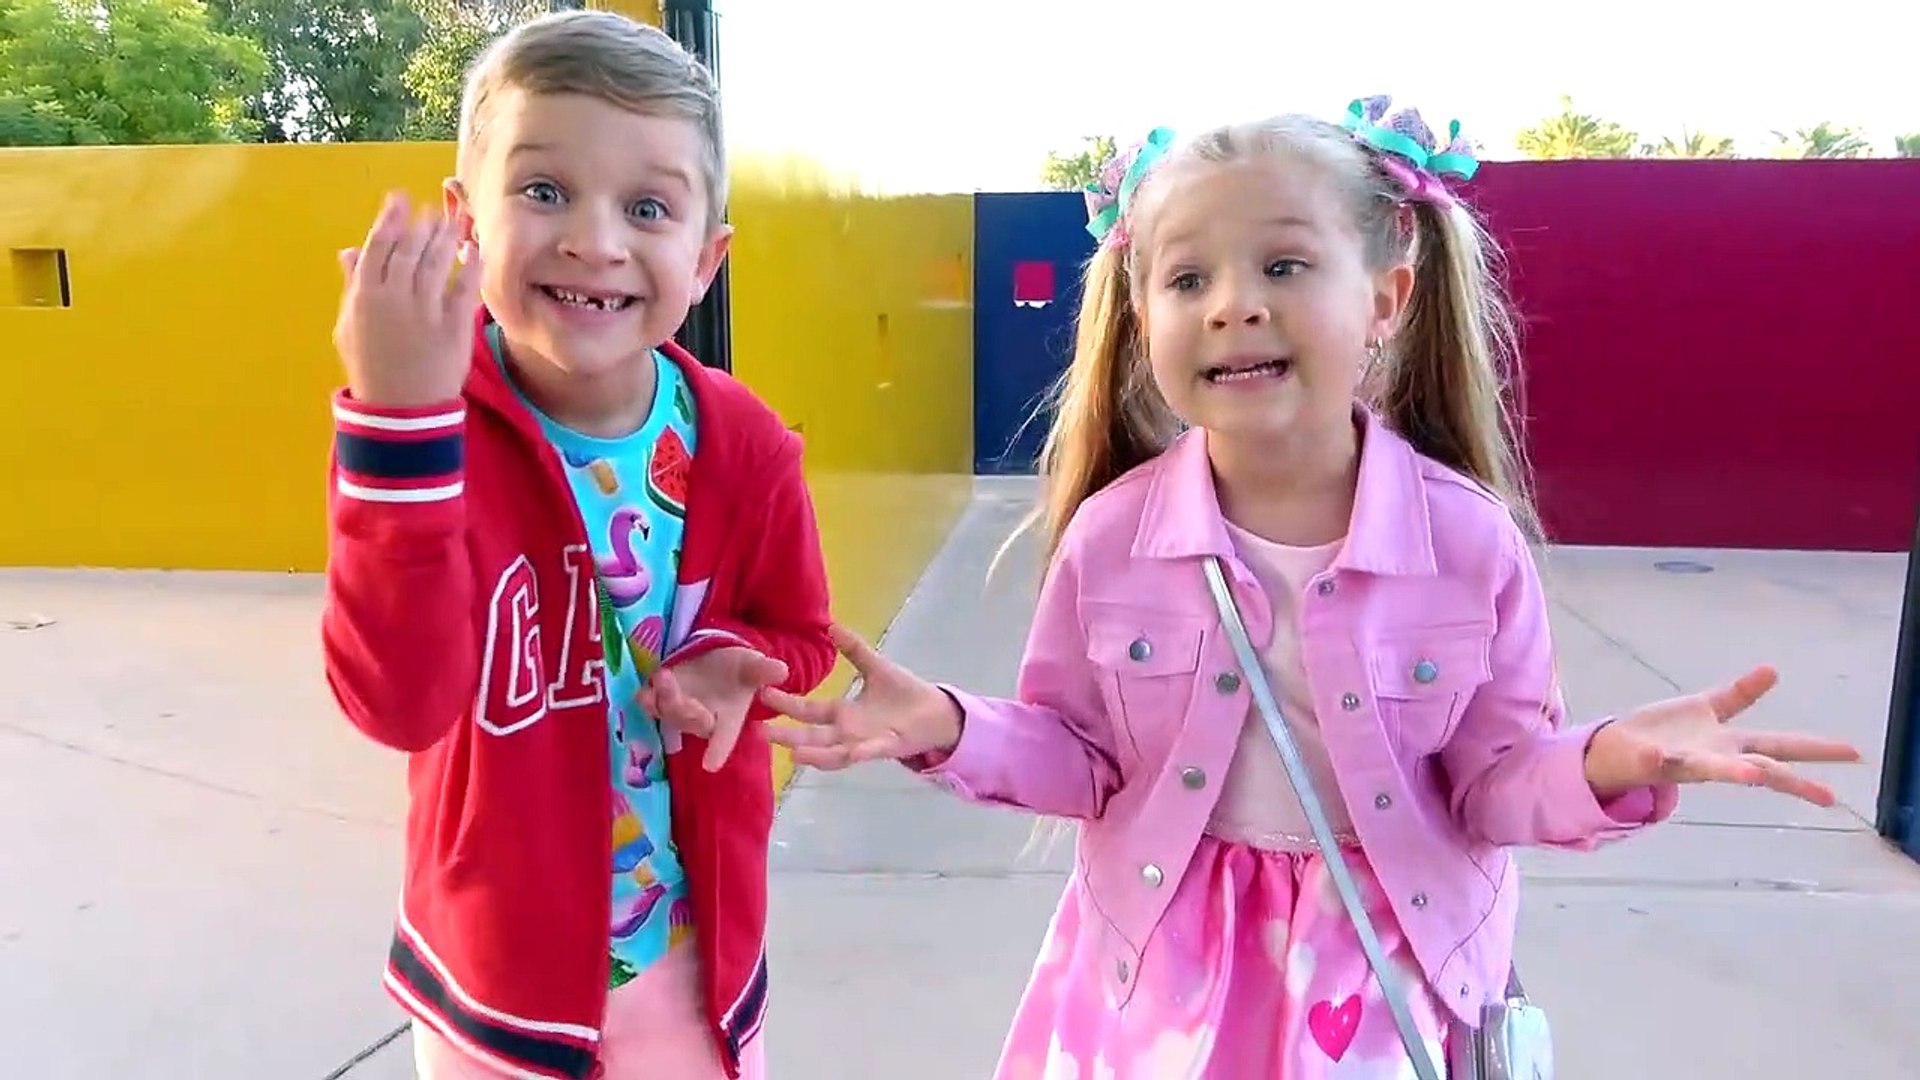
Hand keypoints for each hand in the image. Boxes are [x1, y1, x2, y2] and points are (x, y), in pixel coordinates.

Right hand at [333, 192, 482, 408]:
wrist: (400, 408)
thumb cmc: (372, 366)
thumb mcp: (349, 326)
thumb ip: (352, 286)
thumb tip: (348, 250)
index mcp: (364, 297)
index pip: (377, 247)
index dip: (390, 219)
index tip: (400, 199)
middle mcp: (393, 299)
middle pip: (408, 250)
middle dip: (421, 225)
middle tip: (432, 209)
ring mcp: (424, 312)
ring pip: (434, 264)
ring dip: (444, 238)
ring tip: (452, 222)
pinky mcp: (453, 326)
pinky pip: (464, 288)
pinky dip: (470, 266)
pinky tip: (475, 249)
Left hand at [637, 647, 788, 771]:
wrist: (714, 658)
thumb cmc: (737, 669)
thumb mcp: (752, 666)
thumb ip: (763, 670)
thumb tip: (781, 669)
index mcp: (728, 719)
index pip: (724, 738)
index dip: (718, 751)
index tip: (710, 765)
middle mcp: (702, 720)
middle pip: (692, 723)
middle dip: (685, 708)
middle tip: (679, 688)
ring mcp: (680, 710)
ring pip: (670, 713)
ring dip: (665, 698)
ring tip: (665, 677)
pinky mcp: (661, 699)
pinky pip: (652, 705)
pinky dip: (648, 699)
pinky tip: (645, 690)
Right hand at [758, 624, 962, 769]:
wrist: (936, 711)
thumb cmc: (903, 694)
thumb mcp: (875, 667)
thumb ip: (854, 649)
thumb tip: (831, 626)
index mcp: (843, 714)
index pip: (808, 711)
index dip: (786, 704)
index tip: (761, 694)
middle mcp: (848, 732)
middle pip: (813, 736)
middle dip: (788, 735)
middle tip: (761, 732)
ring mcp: (866, 742)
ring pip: (835, 752)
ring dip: (817, 754)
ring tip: (793, 754)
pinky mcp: (889, 746)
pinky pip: (872, 751)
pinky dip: (861, 752)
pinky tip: (851, 750)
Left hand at [1583, 665, 1861, 805]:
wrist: (1616, 752)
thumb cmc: (1667, 733)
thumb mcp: (1708, 708)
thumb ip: (1739, 694)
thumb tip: (1772, 669)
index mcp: (1730, 743)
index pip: (1781, 745)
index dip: (1816, 749)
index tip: (1854, 753)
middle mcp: (1715, 757)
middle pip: (1760, 768)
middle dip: (1794, 781)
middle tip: (1830, 797)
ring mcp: (1683, 762)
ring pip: (1712, 769)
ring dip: (1732, 772)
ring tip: (1753, 774)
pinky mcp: (1650, 761)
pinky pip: (1656, 761)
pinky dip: (1660, 759)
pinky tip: (1662, 755)